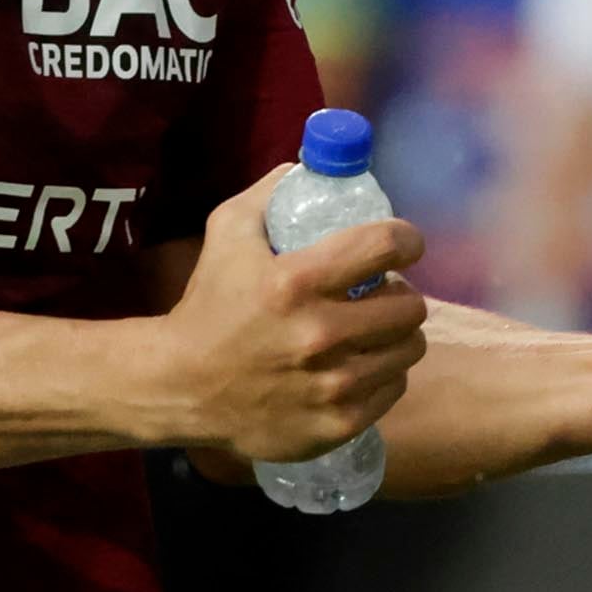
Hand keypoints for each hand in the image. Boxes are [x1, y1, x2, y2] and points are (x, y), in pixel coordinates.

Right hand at [143, 168, 428, 465]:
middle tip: (383, 293)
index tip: (405, 244)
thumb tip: (311, 167)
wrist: (182, 388)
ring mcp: (332, 385)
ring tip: (375, 331)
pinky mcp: (338, 423)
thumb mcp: (227, 232)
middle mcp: (320, 334)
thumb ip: (270, 194)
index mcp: (296, 282)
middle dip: (402, 293)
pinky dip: (384, 375)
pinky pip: (393, 388)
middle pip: (410, 305)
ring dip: (398, 335)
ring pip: (409, 348)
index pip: (385, 246)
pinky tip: (363, 365)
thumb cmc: (209, 305)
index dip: (406, 239)